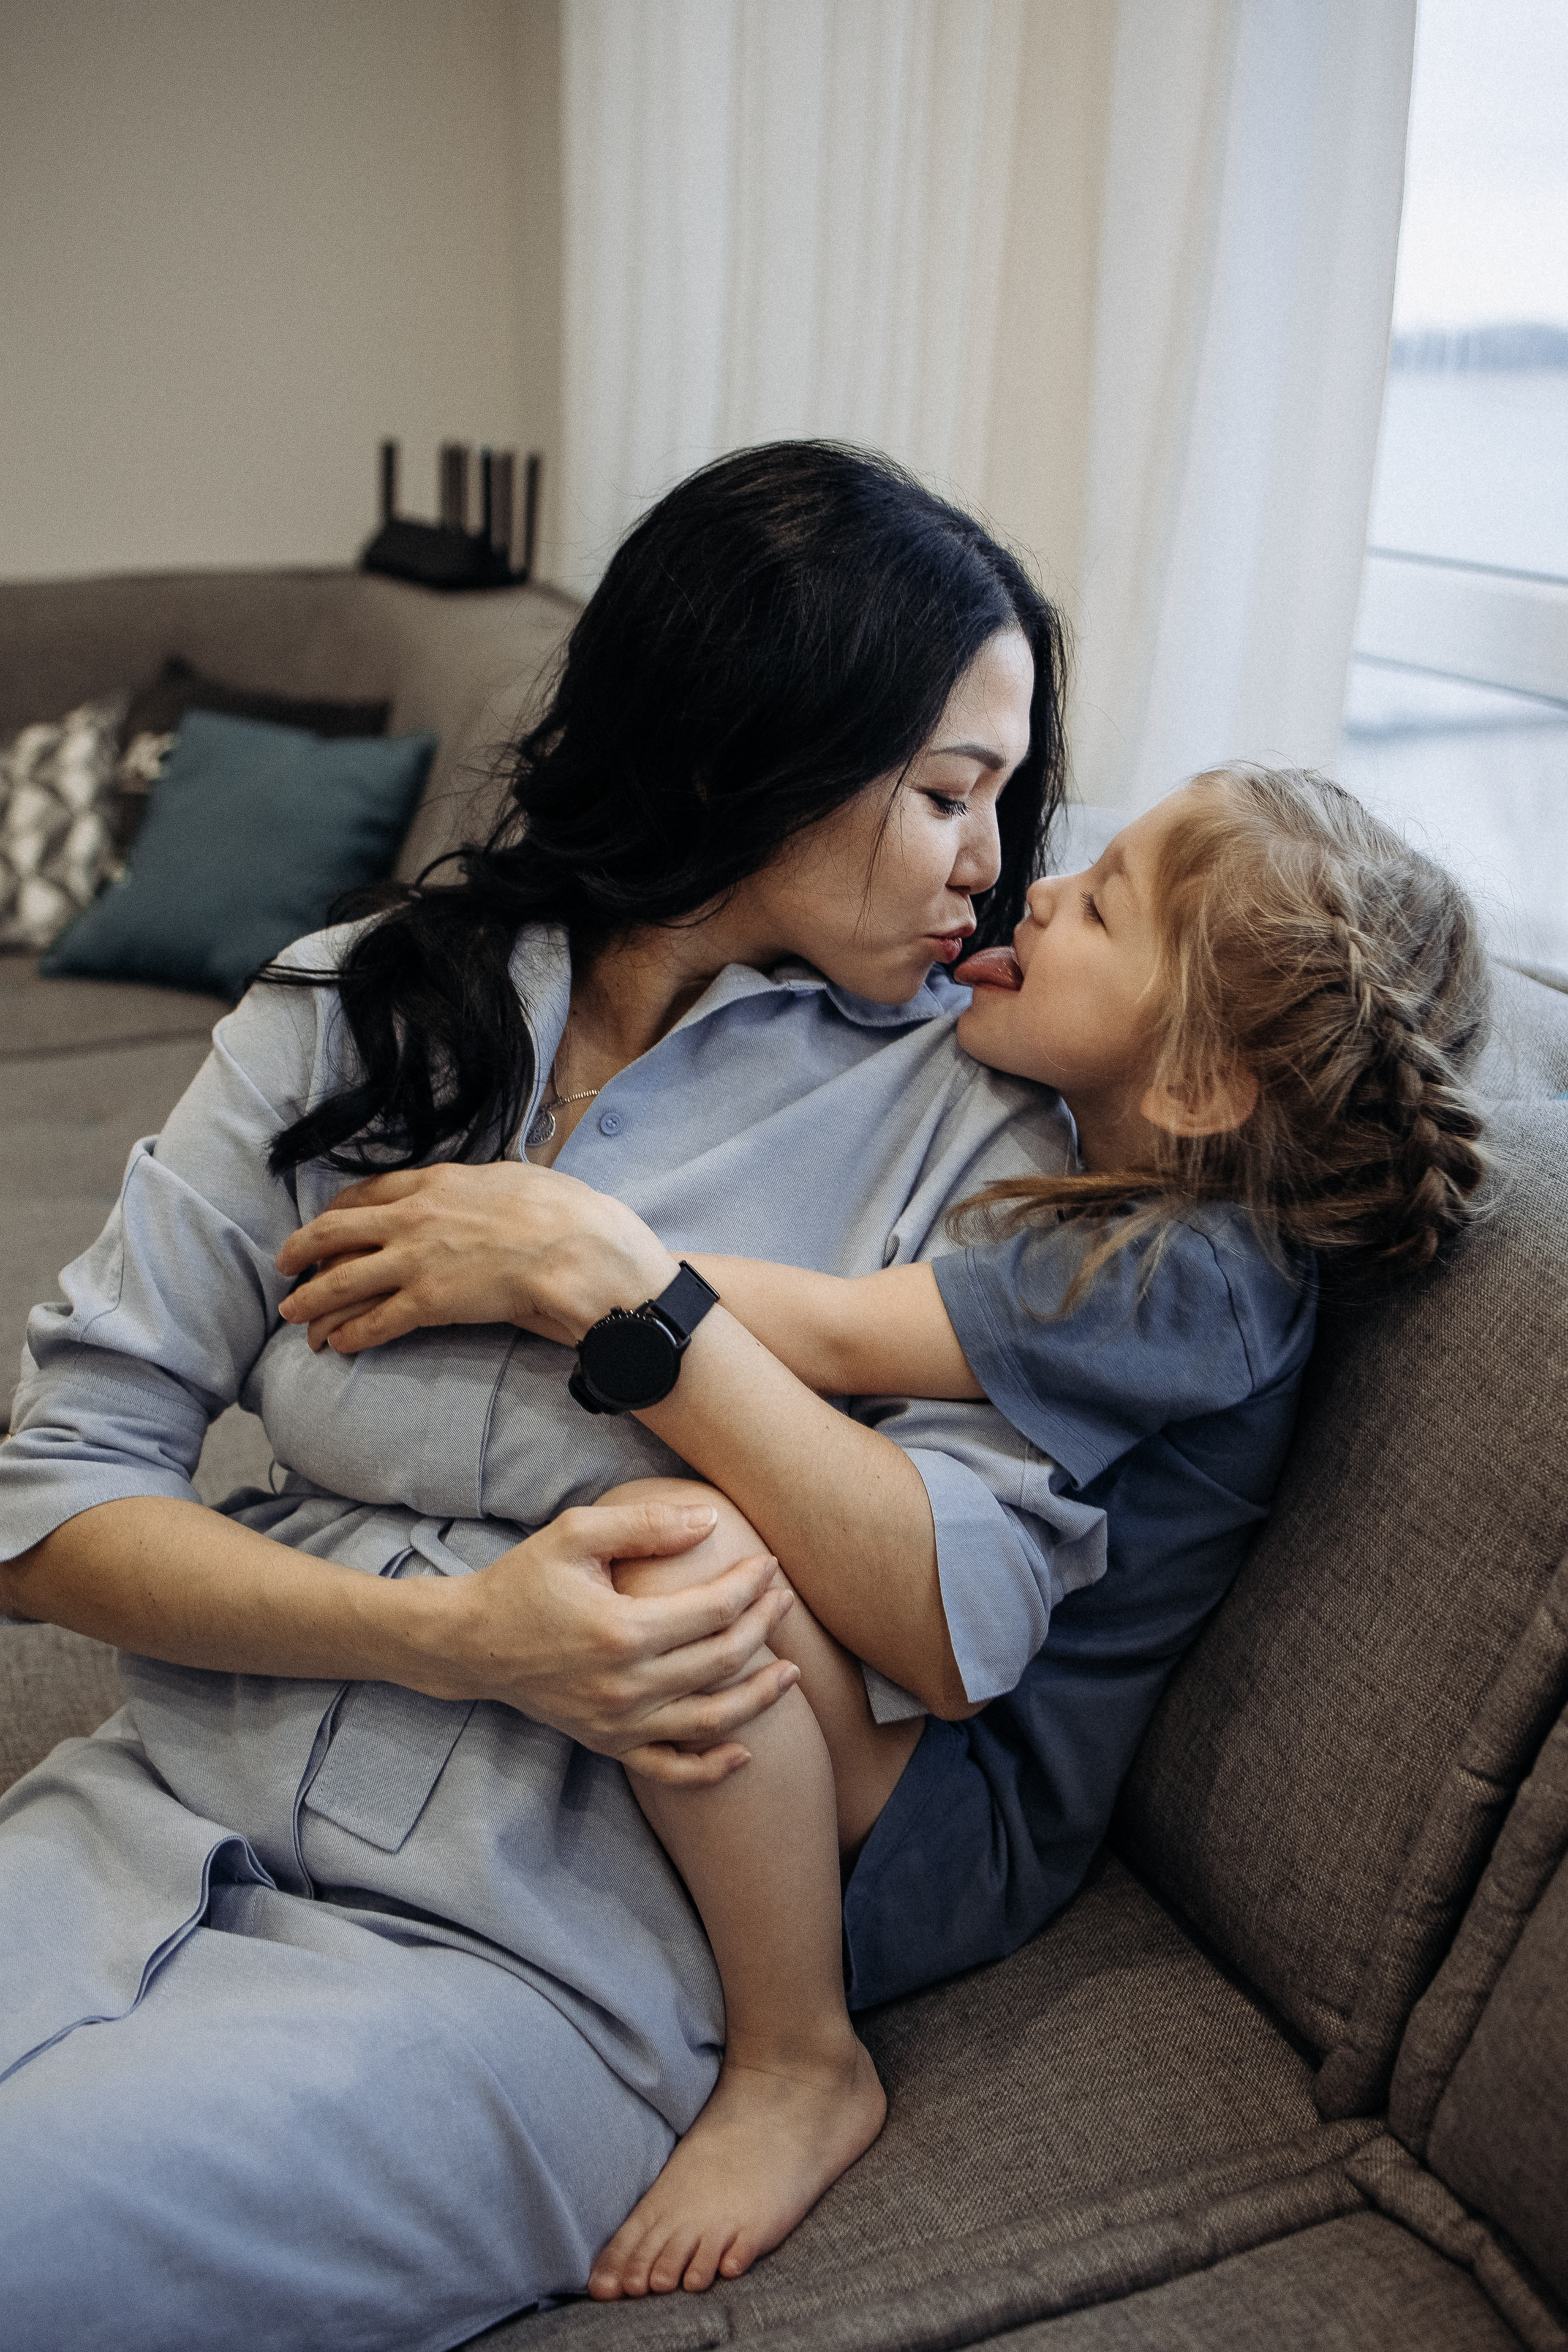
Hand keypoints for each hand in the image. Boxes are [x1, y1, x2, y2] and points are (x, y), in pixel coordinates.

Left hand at [275, 1162, 677, 1354]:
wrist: (577, 1250)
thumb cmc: (561, 1211)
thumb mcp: (512, 1178)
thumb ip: (481, 1187)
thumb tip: (483, 1191)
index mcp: (435, 1182)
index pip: (366, 1192)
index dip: (336, 1210)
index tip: (324, 1222)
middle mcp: (413, 1218)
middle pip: (335, 1232)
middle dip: (301, 1251)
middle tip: (284, 1266)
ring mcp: (415, 1261)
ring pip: (341, 1280)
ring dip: (311, 1300)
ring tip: (293, 1314)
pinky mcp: (427, 1303)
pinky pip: (374, 1321)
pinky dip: (350, 1334)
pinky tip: (338, 1344)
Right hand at [421, 1495, 798, 1783]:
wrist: (472, 1642)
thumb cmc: (525, 1580)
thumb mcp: (576, 1533)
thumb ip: (645, 1522)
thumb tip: (710, 1520)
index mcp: (621, 1630)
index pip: (712, 1610)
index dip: (750, 1586)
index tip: (769, 1566)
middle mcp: (625, 1685)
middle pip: (720, 1660)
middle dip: (763, 1626)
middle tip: (784, 1599)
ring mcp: (617, 1723)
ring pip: (710, 1720)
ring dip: (759, 1696)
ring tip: (792, 1671)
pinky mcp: (607, 1744)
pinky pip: (670, 1769)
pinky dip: (711, 1767)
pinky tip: (745, 1751)